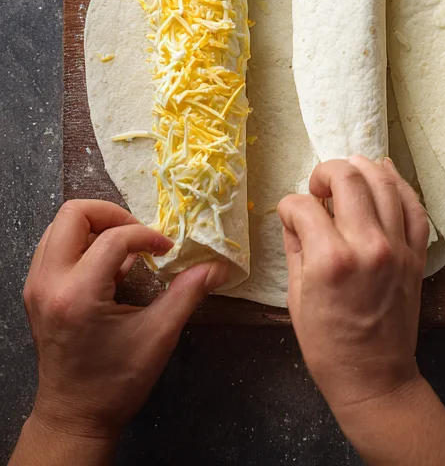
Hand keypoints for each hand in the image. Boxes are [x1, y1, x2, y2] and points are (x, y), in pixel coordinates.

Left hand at [18, 200, 227, 451]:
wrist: (75, 417)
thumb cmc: (116, 381)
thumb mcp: (159, 335)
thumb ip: (188, 293)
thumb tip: (219, 266)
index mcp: (78, 295)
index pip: (113, 238)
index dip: (147, 236)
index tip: (166, 251)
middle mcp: (48, 284)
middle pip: (73, 214)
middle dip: (113, 215)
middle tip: (140, 235)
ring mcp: (37, 288)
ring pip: (60, 227)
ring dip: (96, 227)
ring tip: (126, 249)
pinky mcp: (37, 293)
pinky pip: (55, 247)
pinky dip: (83, 244)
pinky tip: (109, 267)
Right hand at [278, 157, 429, 418]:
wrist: (374, 376)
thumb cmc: (327, 345)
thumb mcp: (296, 297)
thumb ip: (296, 247)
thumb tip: (295, 215)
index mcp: (329, 260)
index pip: (304, 206)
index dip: (290, 205)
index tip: (290, 214)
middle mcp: (367, 245)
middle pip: (347, 179)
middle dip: (326, 172)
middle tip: (318, 184)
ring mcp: (397, 246)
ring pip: (383, 182)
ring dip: (362, 168)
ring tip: (348, 171)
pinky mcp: (417, 253)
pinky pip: (413, 205)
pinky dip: (399, 184)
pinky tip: (385, 173)